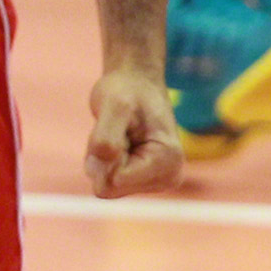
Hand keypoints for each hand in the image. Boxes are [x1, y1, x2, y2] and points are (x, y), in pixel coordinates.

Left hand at [84, 68, 183, 197]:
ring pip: (107, 185)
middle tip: (117, 130)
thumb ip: (106, 137)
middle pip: (111, 187)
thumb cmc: (126, 90)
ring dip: (105, 158)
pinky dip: (106, 160)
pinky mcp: (144, 181)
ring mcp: (157, 182)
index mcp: (168, 162)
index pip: (115, 181)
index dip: (105, 155)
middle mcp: (168, 178)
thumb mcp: (114, 105)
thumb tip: (102, 174)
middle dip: (104, 159)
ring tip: (121, 133)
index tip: (119, 127)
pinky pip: (107, 181)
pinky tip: (121, 142)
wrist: (136, 83)